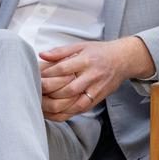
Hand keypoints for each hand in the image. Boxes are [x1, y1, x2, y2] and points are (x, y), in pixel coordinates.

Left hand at [38, 37, 154, 120]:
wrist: (123, 60)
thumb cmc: (99, 52)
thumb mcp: (81, 46)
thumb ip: (60, 51)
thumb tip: (41, 55)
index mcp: (86, 60)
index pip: (63, 69)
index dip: (47, 75)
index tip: (35, 77)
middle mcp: (92, 75)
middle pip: (68, 89)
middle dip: (49, 93)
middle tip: (35, 94)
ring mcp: (97, 89)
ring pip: (75, 104)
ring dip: (57, 107)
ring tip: (42, 106)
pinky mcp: (99, 98)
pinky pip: (81, 109)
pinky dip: (66, 113)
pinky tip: (54, 113)